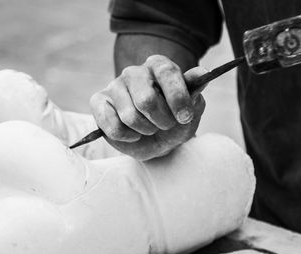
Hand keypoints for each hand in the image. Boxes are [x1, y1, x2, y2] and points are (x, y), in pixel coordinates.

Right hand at [90, 55, 207, 160]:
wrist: (157, 140)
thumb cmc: (174, 121)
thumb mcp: (191, 108)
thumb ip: (194, 90)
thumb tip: (202, 72)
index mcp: (158, 66)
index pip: (167, 73)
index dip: (178, 98)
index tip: (185, 117)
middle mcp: (134, 72)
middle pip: (146, 100)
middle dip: (162, 121)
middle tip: (166, 124)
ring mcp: (114, 86)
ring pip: (130, 116)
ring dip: (146, 130)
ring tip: (149, 128)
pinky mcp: (98, 102)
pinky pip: (112, 126)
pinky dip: (128, 137)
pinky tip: (133, 133)